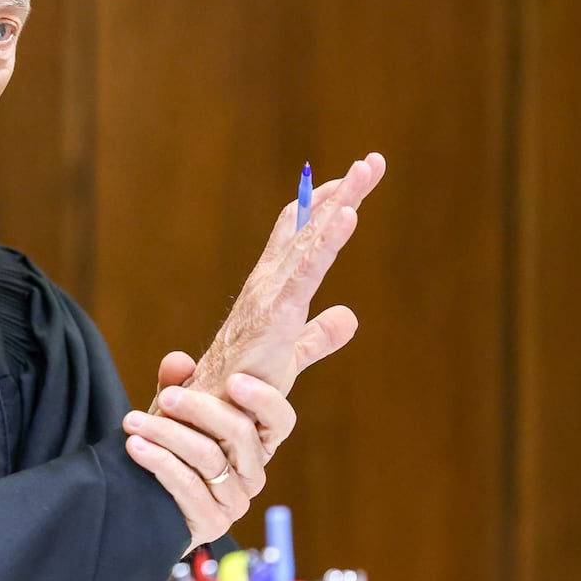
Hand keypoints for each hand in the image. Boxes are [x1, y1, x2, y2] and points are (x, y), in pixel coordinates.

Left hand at [123, 370, 296, 548]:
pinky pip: (189, 487)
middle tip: (165, 398)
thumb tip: (178, 360)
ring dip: (167, 434)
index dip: (264, 399)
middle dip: (199, 408)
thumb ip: (178, 388)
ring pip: (209, 457)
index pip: (280, 420)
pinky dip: (159, 462)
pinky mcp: (211, 523)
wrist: (142, 507)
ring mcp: (235, 501)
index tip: (233, 380)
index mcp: (254, 444)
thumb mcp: (173, 417)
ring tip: (133, 422)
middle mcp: (252, 473)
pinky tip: (136, 447)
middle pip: (241, 433)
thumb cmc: (167, 453)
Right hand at [174, 153, 386, 402]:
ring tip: (365, 171)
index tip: (354, 181)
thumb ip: (318, 336)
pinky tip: (348, 215)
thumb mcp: (290, 357)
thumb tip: (350, 316)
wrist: (208, 418)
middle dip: (341, 193)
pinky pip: (306, 271)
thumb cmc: (240, 389)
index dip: (326, 208)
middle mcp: (267, 285)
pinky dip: (326, 242)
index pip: (300, 237)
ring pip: (310, 240)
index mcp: (272, 291)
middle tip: (372, 161)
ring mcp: (269, 297)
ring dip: (339, 204)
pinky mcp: (275, 316)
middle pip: (308, 227)